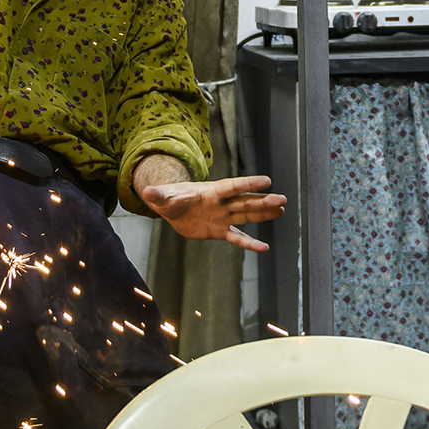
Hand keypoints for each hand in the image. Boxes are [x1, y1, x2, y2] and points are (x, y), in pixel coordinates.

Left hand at [139, 175, 286, 252]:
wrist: (171, 208)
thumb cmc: (168, 197)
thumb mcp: (161, 196)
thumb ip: (157, 195)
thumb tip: (146, 191)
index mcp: (210, 192)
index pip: (231, 187)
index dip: (248, 184)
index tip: (267, 180)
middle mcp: (220, 204)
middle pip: (244, 202)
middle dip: (263, 201)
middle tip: (283, 199)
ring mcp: (222, 217)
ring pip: (246, 216)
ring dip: (263, 214)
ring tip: (282, 210)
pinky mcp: (219, 231)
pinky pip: (237, 237)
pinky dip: (249, 243)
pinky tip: (264, 248)